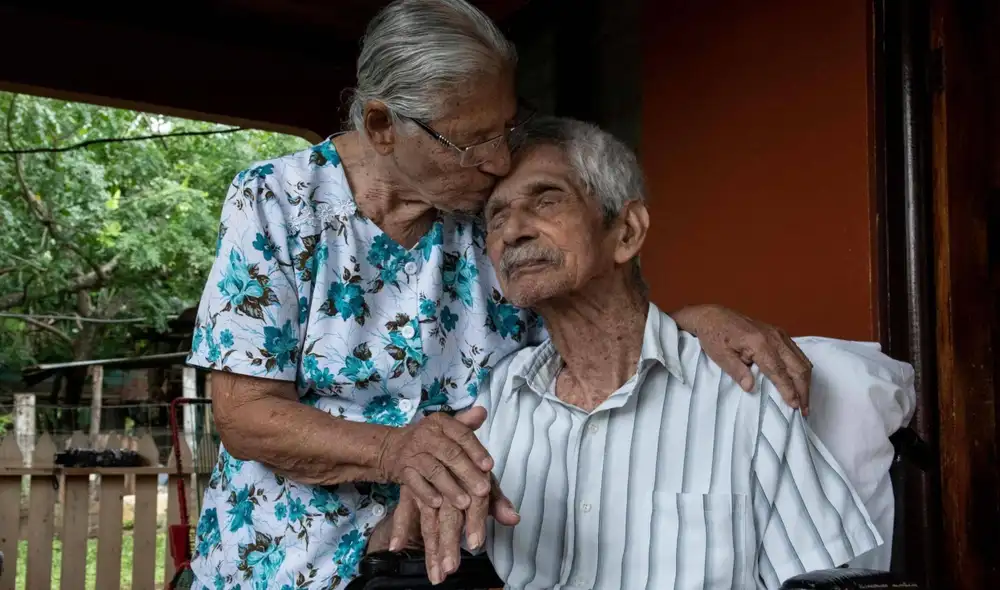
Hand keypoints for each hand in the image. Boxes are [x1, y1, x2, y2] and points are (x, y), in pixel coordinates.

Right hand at [377, 407, 493, 508]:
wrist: (392, 448)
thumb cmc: (430, 440)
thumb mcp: (447, 429)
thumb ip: (467, 425)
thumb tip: (483, 412)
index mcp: (441, 423)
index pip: (462, 434)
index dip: (476, 450)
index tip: (489, 467)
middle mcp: (426, 435)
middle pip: (450, 454)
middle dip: (468, 473)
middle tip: (483, 490)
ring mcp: (412, 453)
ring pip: (434, 471)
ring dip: (450, 488)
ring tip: (465, 503)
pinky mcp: (402, 470)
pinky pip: (415, 483)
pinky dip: (426, 493)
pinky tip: (438, 504)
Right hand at [390, 478, 519, 584]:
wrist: (435, 440)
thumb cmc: (466, 465)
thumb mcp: (484, 480)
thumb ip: (498, 502)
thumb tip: (514, 519)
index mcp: (471, 479)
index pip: (475, 503)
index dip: (475, 523)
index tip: (475, 544)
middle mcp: (448, 483)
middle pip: (449, 516)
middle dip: (450, 543)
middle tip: (450, 568)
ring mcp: (427, 488)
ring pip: (428, 520)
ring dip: (431, 546)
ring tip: (435, 572)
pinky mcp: (410, 490)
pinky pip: (403, 511)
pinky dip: (399, 529)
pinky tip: (396, 547)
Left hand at [671, 304, 812, 414]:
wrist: (713, 316)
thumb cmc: (714, 335)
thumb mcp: (720, 355)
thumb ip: (737, 371)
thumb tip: (750, 388)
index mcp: (758, 343)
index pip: (779, 371)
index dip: (789, 390)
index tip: (794, 406)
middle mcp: (774, 337)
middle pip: (798, 366)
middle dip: (803, 390)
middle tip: (804, 410)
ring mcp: (778, 333)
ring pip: (802, 360)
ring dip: (805, 381)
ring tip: (804, 400)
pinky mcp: (779, 333)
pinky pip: (797, 353)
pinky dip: (802, 369)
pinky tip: (799, 382)